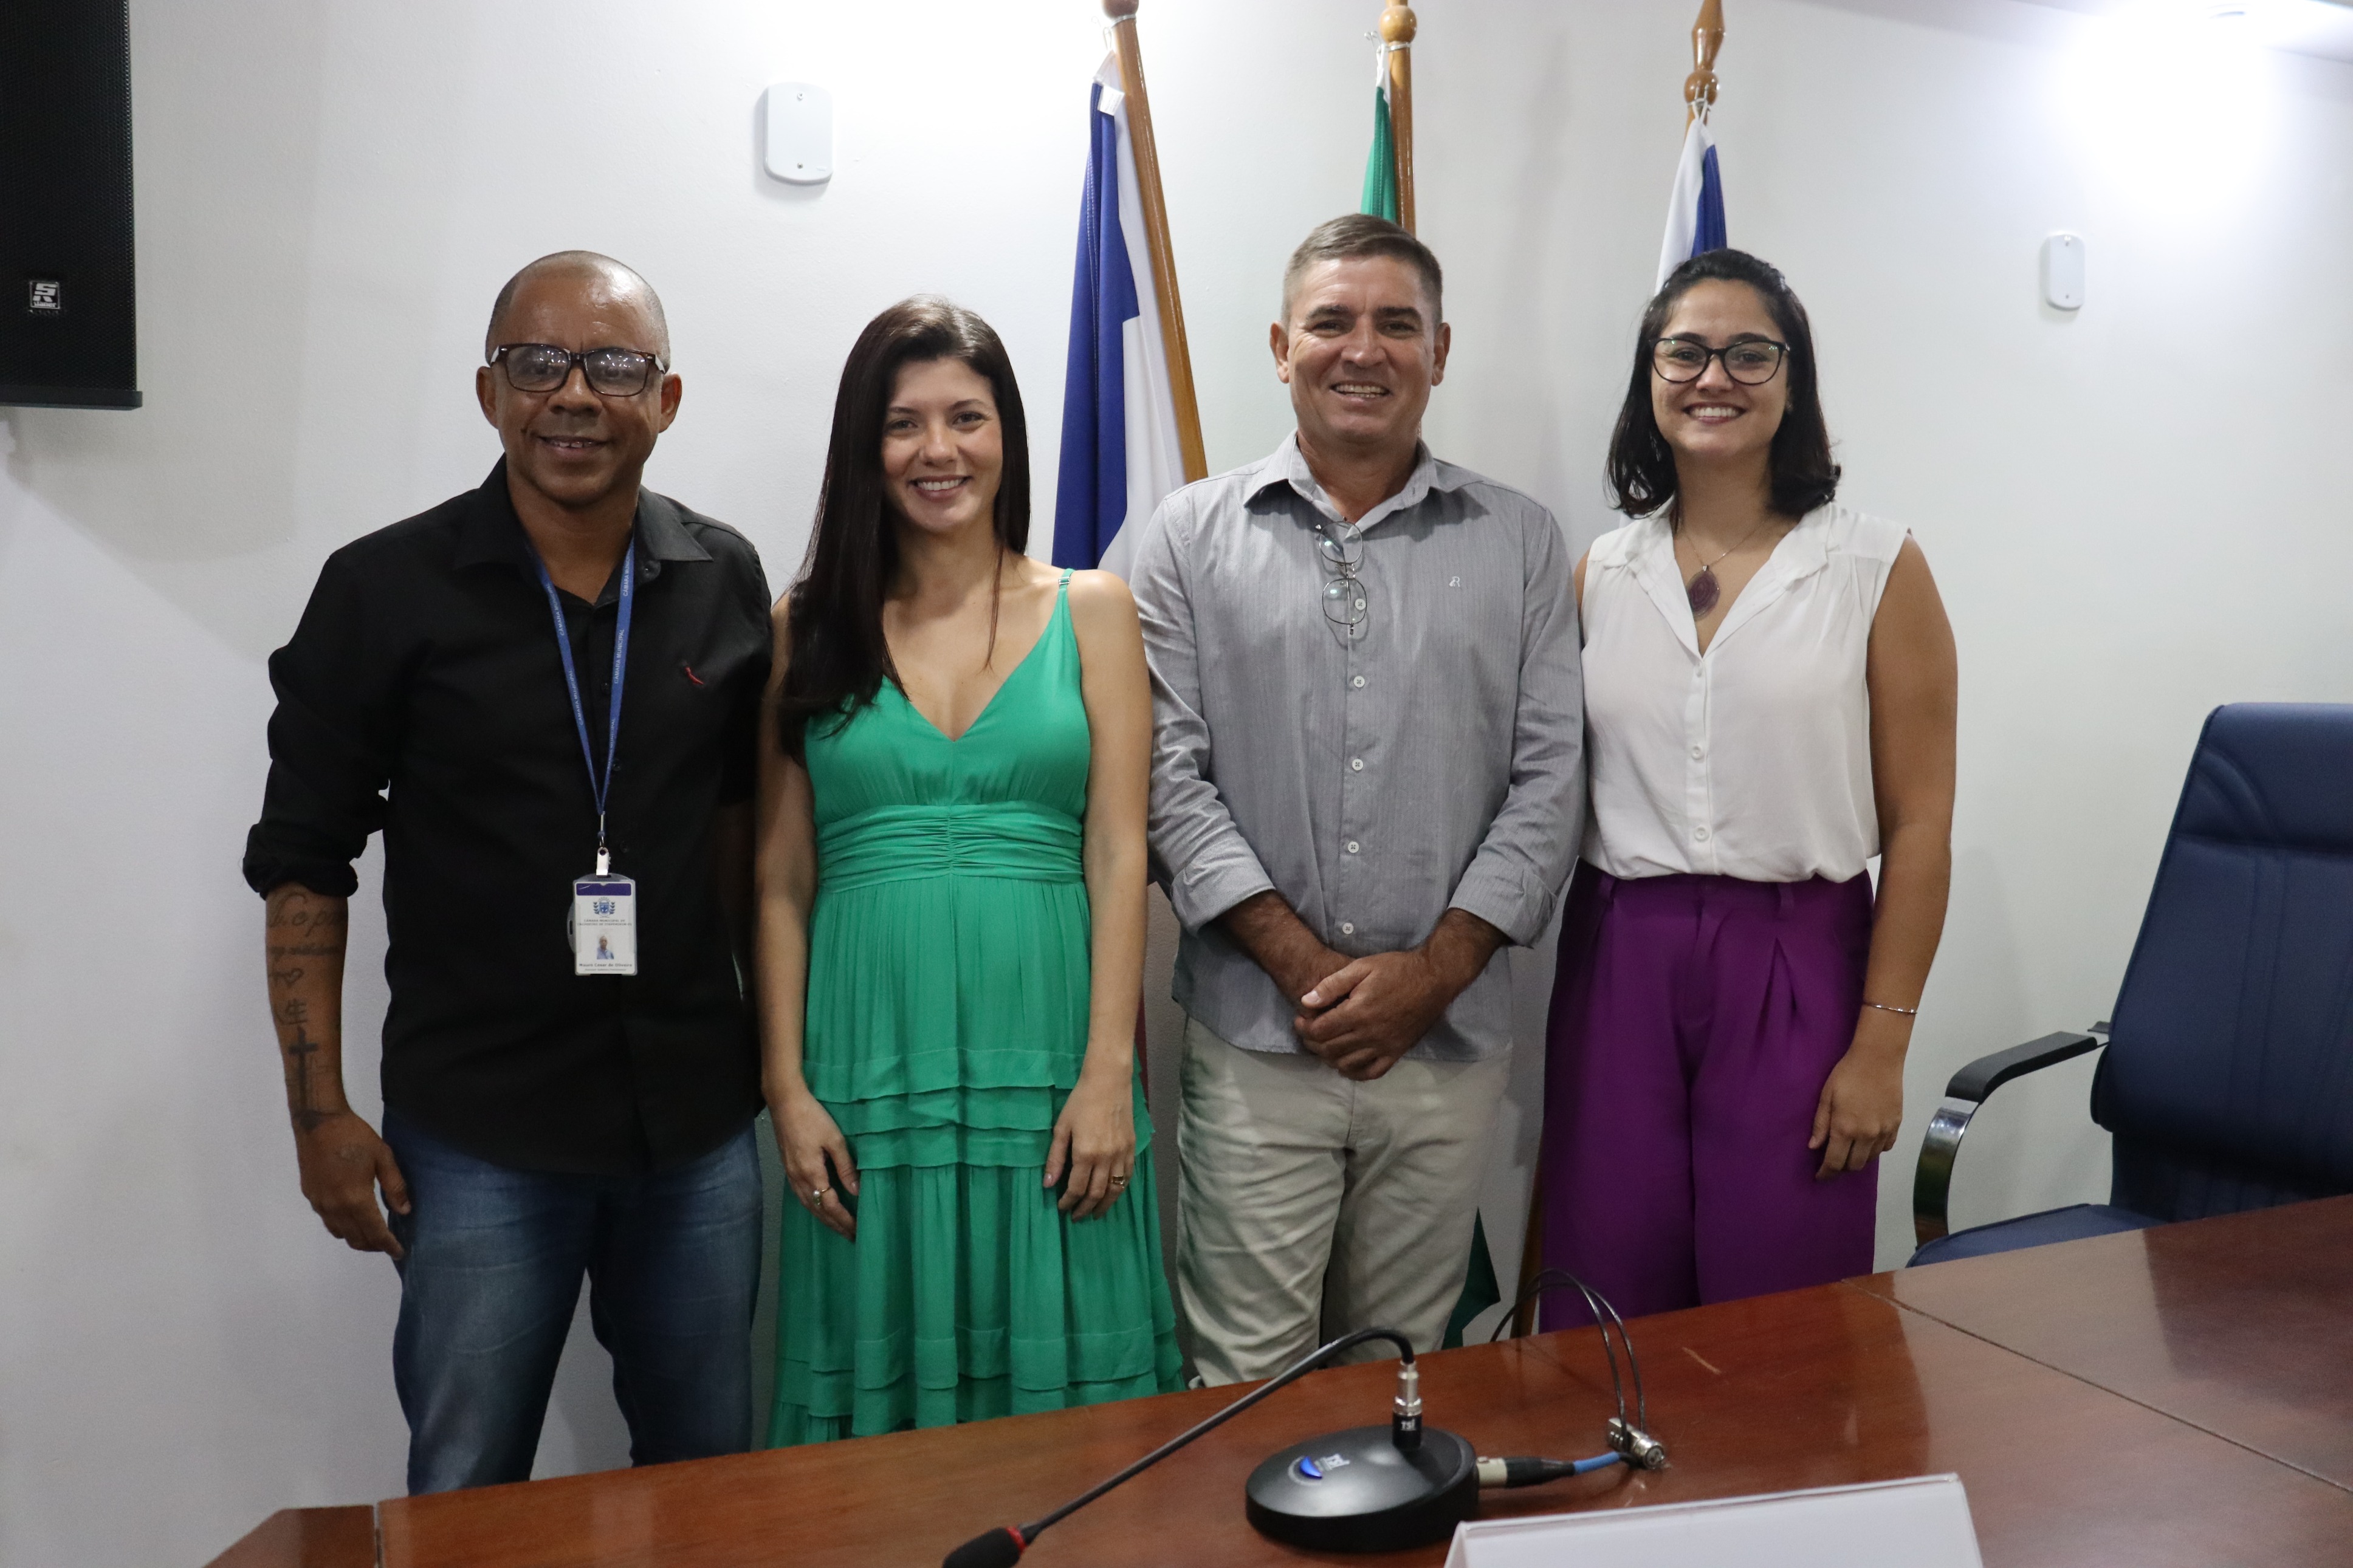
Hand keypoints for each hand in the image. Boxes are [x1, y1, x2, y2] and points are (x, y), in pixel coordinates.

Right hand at [294, 1110, 409, 1257]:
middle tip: (388, 1243)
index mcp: (356, 1199)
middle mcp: (336, 1208)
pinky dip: (343, 1226)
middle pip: (356, 1239)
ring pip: (340, 1233)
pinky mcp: (310, 1197)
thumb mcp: (383, 1157)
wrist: (318, 1123)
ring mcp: (320, 1204)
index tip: (399, 1252)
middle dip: (374, 1246)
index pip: (375, 1233)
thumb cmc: (355, 1137)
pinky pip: (328, 1221)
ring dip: (357, 1238)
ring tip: (372, 1232)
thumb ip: (395, 1187)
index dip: (388, 1245)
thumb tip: (404, 1211)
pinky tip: (353, 1216)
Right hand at [774, 1089, 859, 1238]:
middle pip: (818, 1211)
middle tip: (851, 1237)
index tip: (857, 1231)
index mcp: (812, 1173)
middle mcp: (799, 1179)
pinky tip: (820, 1209)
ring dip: (824, 1219)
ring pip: (808, 1205)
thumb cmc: (812, 1117)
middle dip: (835, 1225)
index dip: (844, 1220)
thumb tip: (856, 1191)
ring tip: (838, 1228)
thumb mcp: (835, 1139)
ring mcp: (791, 1175)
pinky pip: (802, 1196)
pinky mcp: (788, 1169)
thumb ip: (846, 1167)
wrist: (785, 1103)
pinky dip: (813, 1208)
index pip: (830, 1206)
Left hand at [1045, 1068, 1136, 1219]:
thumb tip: (1048, 1185)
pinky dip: (1120, 1189)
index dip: (1068, 1202)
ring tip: (1096, 1214)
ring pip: (1115, 1189)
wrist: (1108, 1082)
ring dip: (1104, 1205)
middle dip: (1085, 1208)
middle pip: (1097, 1194)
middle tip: (1076, 1217)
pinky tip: (1113, 1194)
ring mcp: (1122, 1154)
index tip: (1061, 1208)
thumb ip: (1055, 1158)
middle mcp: (1106, 1158)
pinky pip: (1128, 1176)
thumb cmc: (1080, 1102)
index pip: (1077, 1188)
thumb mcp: (1061, 1128)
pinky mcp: (1132, 1148)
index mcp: (1086, 1154)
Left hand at [1294, 949, 1457, 1081]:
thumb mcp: (1362, 967)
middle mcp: (1370, 1034)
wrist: (1434, 978)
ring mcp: (1385, 1046)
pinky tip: (1346, 1064)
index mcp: (1358, 1012)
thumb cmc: (1397, 969)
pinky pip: (1371, 1072)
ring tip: (1324, 1045)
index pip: (1320, 1031)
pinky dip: (1354, 1072)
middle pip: (1329, 1049)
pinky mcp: (1397, 1052)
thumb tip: (1306, 1001)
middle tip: (1308, 1031)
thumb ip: (1332, 985)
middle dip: (1312, 1042)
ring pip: (1346, 1064)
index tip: (1300, 1019)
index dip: (1304, 1027)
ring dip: (1329, 1058)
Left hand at [1809, 1017, 1908, 1178]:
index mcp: (1845, 1129)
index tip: (1820, 1177)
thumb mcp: (1826, 1096)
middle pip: (1854, 1165)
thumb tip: (1814, 1146)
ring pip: (1870, 1158)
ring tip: (1849, 1150)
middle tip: (1833, 1161)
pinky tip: (1867, 1141)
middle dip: (1841, 1168)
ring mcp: (1883, 1131)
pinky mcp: (1896, 1125)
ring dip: (1858, 1159)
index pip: (1834, 1162)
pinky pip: (1885, 1147)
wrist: (1878, 1059)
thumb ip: (1821, 1124)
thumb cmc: (1847, 1074)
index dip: (1826, 1173)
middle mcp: (1866, 1135)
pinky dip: (1875, 1150)